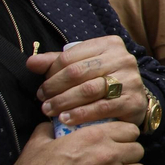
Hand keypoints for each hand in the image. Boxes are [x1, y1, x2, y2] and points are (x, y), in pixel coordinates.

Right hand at [10, 121, 145, 164]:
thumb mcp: (37, 144)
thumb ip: (49, 130)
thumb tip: (51, 125)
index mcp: (94, 136)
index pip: (130, 130)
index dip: (124, 137)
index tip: (117, 144)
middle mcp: (110, 154)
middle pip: (138, 150)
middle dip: (128, 156)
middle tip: (116, 164)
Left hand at [29, 36, 147, 130]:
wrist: (133, 100)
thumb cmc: (103, 80)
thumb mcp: (82, 67)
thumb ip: (57, 63)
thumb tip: (31, 63)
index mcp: (109, 44)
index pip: (70, 57)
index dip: (51, 73)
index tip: (42, 87)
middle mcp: (123, 59)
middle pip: (78, 73)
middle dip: (54, 88)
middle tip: (42, 100)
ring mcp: (131, 80)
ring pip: (88, 90)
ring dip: (63, 102)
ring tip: (49, 111)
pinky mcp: (134, 101)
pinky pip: (102, 108)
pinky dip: (80, 114)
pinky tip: (66, 119)